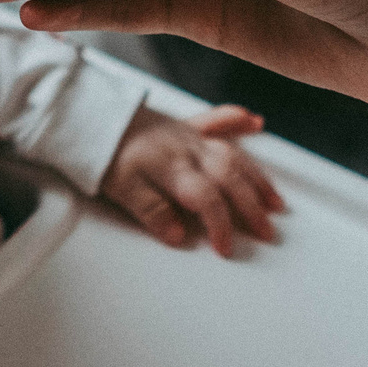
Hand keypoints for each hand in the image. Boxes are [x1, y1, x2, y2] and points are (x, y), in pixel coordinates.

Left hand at [100, 102, 284, 253]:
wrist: (92, 118)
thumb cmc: (106, 155)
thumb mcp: (121, 190)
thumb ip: (152, 212)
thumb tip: (179, 236)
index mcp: (173, 169)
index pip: (207, 199)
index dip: (220, 225)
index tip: (226, 249)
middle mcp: (189, 150)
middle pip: (230, 178)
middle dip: (252, 207)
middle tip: (267, 233)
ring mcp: (190, 136)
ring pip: (234, 154)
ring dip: (257, 177)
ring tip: (275, 201)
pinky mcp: (185, 124)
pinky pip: (216, 119)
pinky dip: (237, 120)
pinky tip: (255, 121)